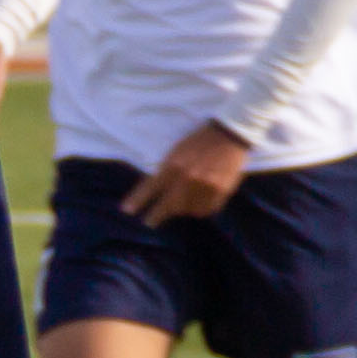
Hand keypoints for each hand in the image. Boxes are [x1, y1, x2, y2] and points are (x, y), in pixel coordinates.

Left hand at [119, 119, 252, 223]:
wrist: (229, 135)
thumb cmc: (198, 142)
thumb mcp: (176, 152)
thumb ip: (166, 172)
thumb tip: (157, 194)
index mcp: (173, 165)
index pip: (150, 188)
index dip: (138, 201)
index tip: (127, 211)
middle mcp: (188, 178)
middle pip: (168, 206)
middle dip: (156, 216)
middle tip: (149, 222)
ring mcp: (205, 185)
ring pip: (188, 210)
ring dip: (183, 210)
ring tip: (183, 203)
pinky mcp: (221, 190)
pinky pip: (207, 209)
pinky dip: (201, 209)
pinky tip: (199, 202)